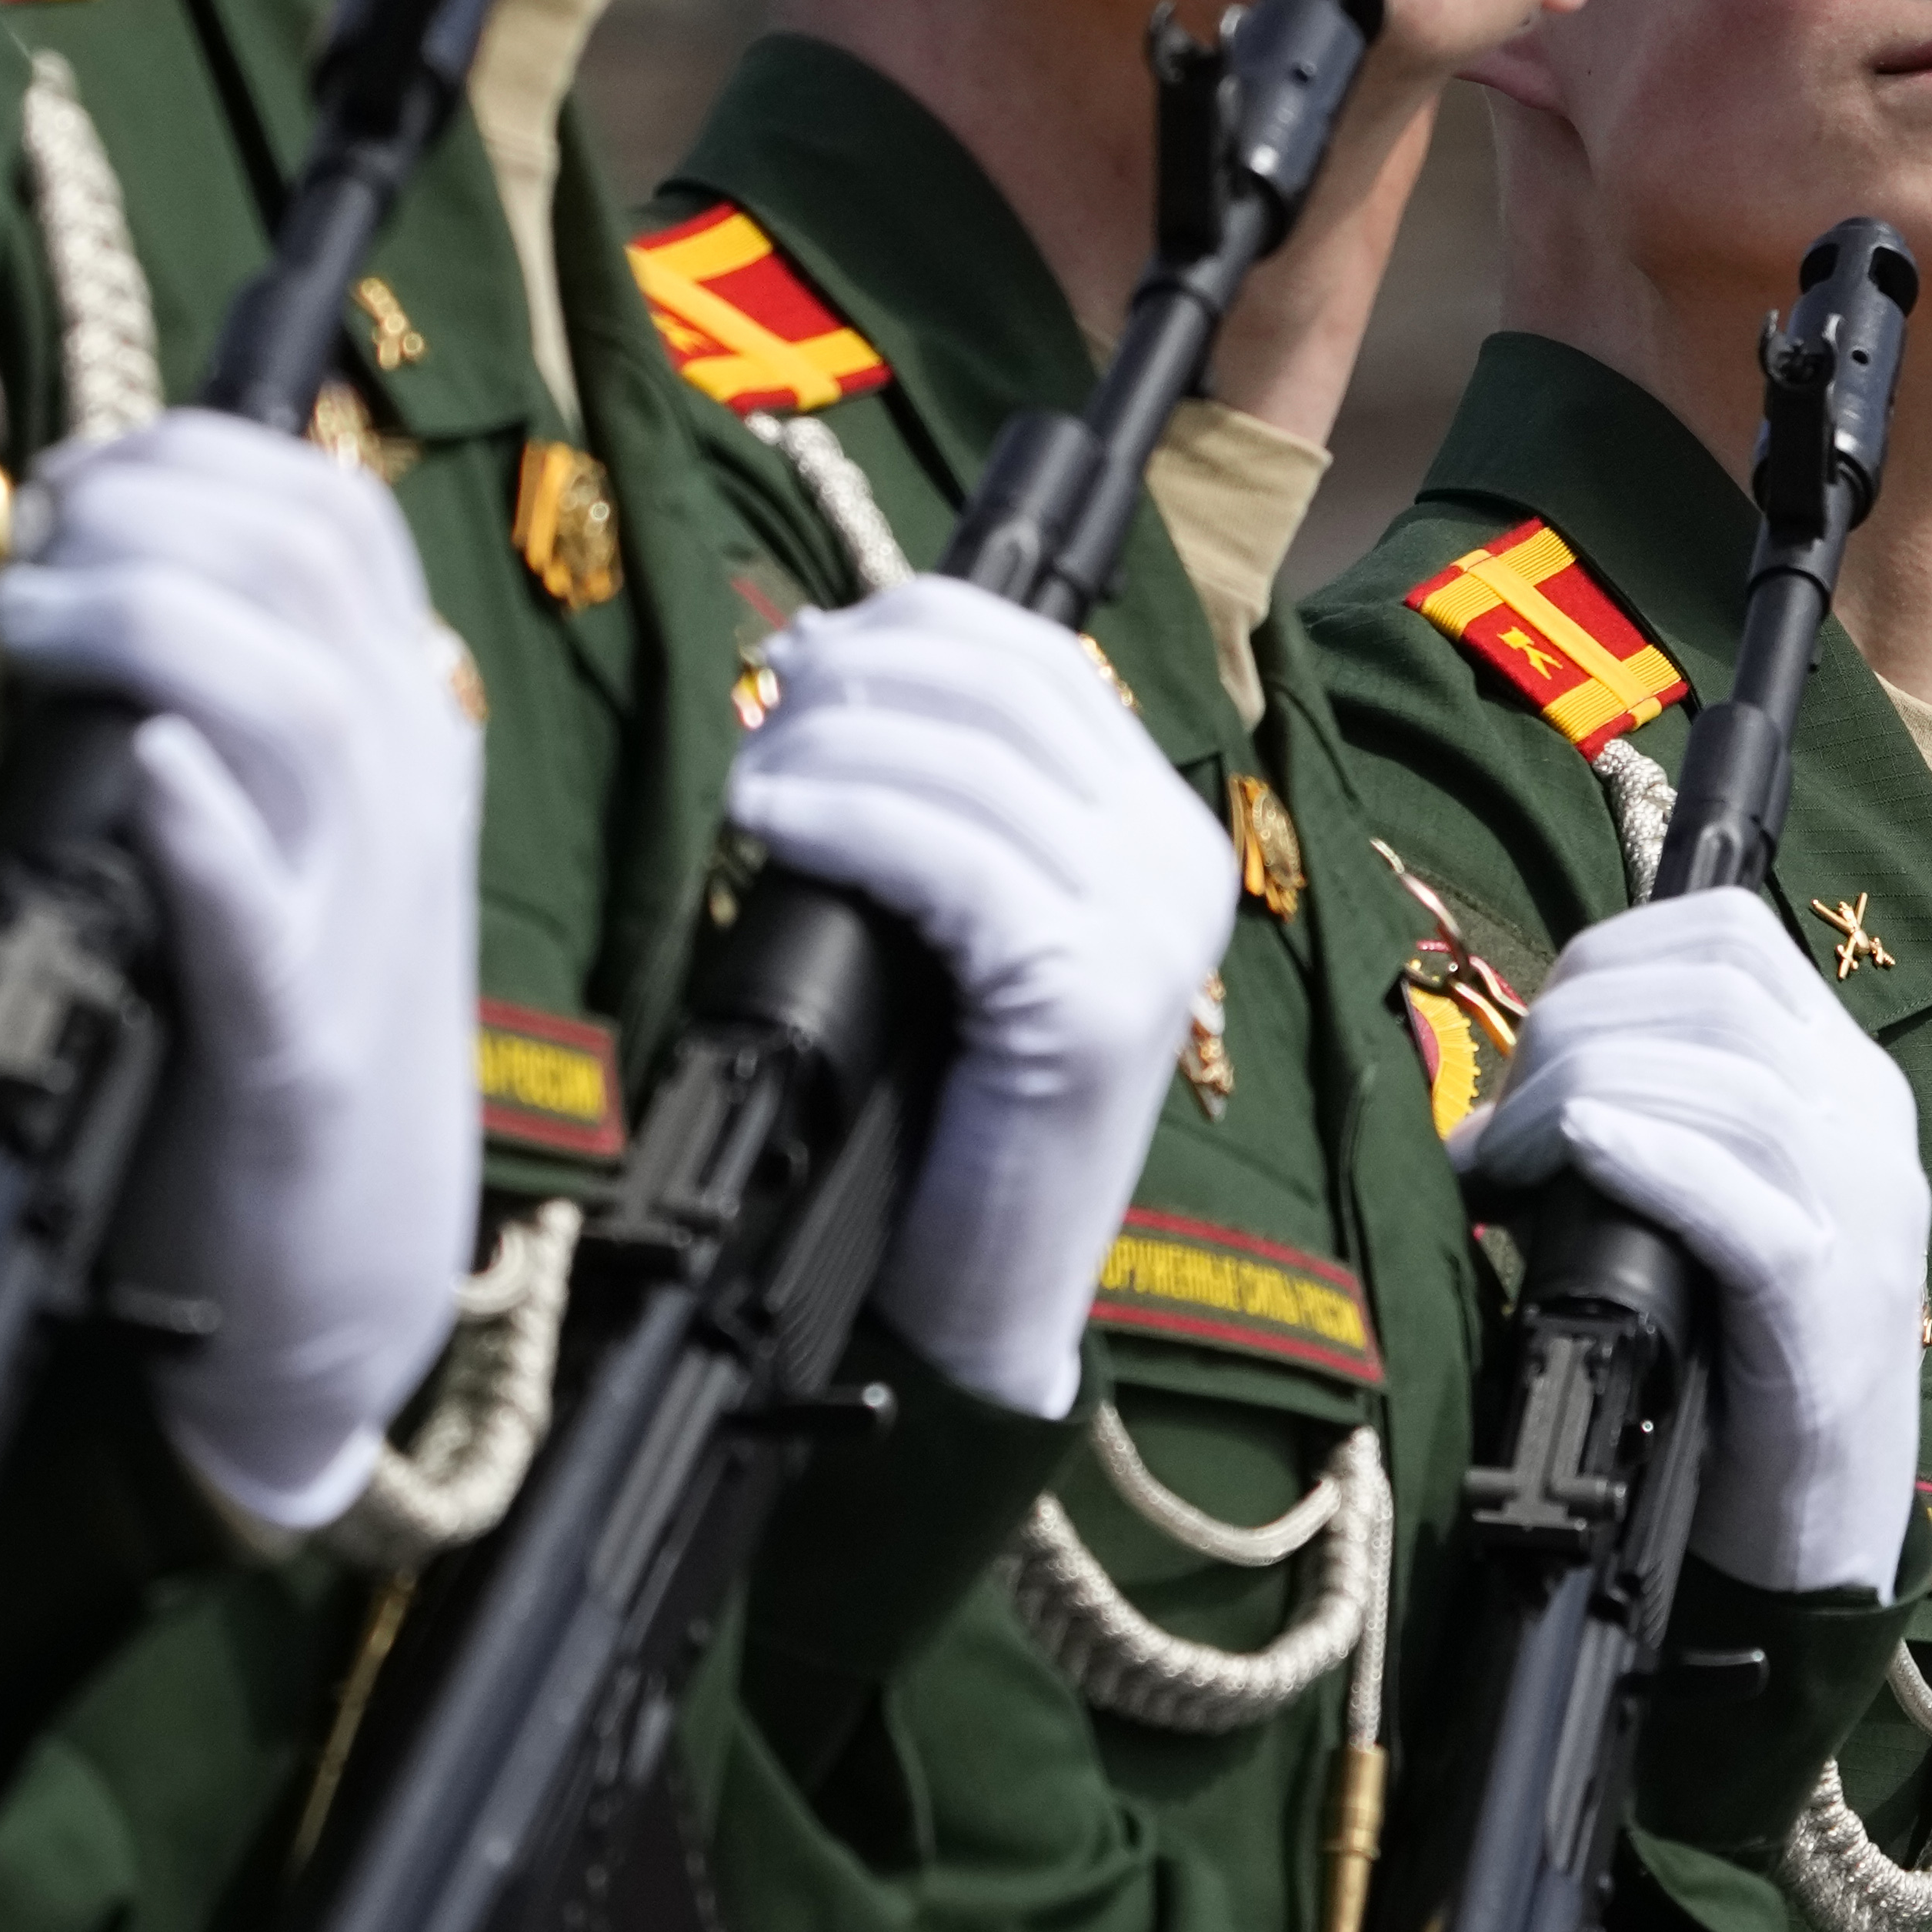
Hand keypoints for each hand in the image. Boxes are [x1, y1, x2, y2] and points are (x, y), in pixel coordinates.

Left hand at [0, 413, 479, 1534]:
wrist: (342, 1263)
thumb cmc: (265, 1029)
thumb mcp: (281, 831)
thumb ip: (224, 699)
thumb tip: (95, 555)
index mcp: (403, 729)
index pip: (339, 514)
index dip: (199, 454)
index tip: (77, 478)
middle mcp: (403, 796)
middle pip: (314, 573)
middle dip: (152, 515)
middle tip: (31, 555)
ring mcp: (361, 916)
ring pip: (301, 707)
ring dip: (151, 628)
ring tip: (36, 626)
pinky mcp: (295, 1045)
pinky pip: (260, 919)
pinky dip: (204, 830)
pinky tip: (146, 773)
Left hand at [725, 579, 1229, 1418]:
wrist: (982, 1305)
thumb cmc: (942, 1122)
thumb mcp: (956, 934)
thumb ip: (941, 816)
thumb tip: (822, 672)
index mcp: (1160, 835)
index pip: (1043, 659)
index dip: (914, 626)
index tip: (806, 654)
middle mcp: (1178, 863)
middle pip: (1006, 687)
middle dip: (864, 676)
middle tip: (764, 715)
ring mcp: (1147, 928)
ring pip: (970, 759)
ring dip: (833, 745)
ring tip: (753, 783)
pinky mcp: (1091, 995)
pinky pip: (950, 854)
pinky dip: (843, 816)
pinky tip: (772, 822)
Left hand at [1453, 886, 1928, 1594]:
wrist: (1822, 1527)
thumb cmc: (1736, 1364)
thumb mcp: (1700, 1213)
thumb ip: (1645, 1128)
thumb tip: (1492, 1111)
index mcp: (1844, 1080)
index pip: (1732, 939)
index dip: (1607, 957)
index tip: (1530, 1040)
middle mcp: (1870, 1120)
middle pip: (1716, 994)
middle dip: (1574, 1029)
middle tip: (1495, 1131)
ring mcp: (1866, 1210)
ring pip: (1729, 1082)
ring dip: (1582, 1095)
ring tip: (1504, 1166)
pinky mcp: (1833, 1306)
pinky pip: (1745, 1198)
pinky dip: (1651, 1159)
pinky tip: (1579, 1155)